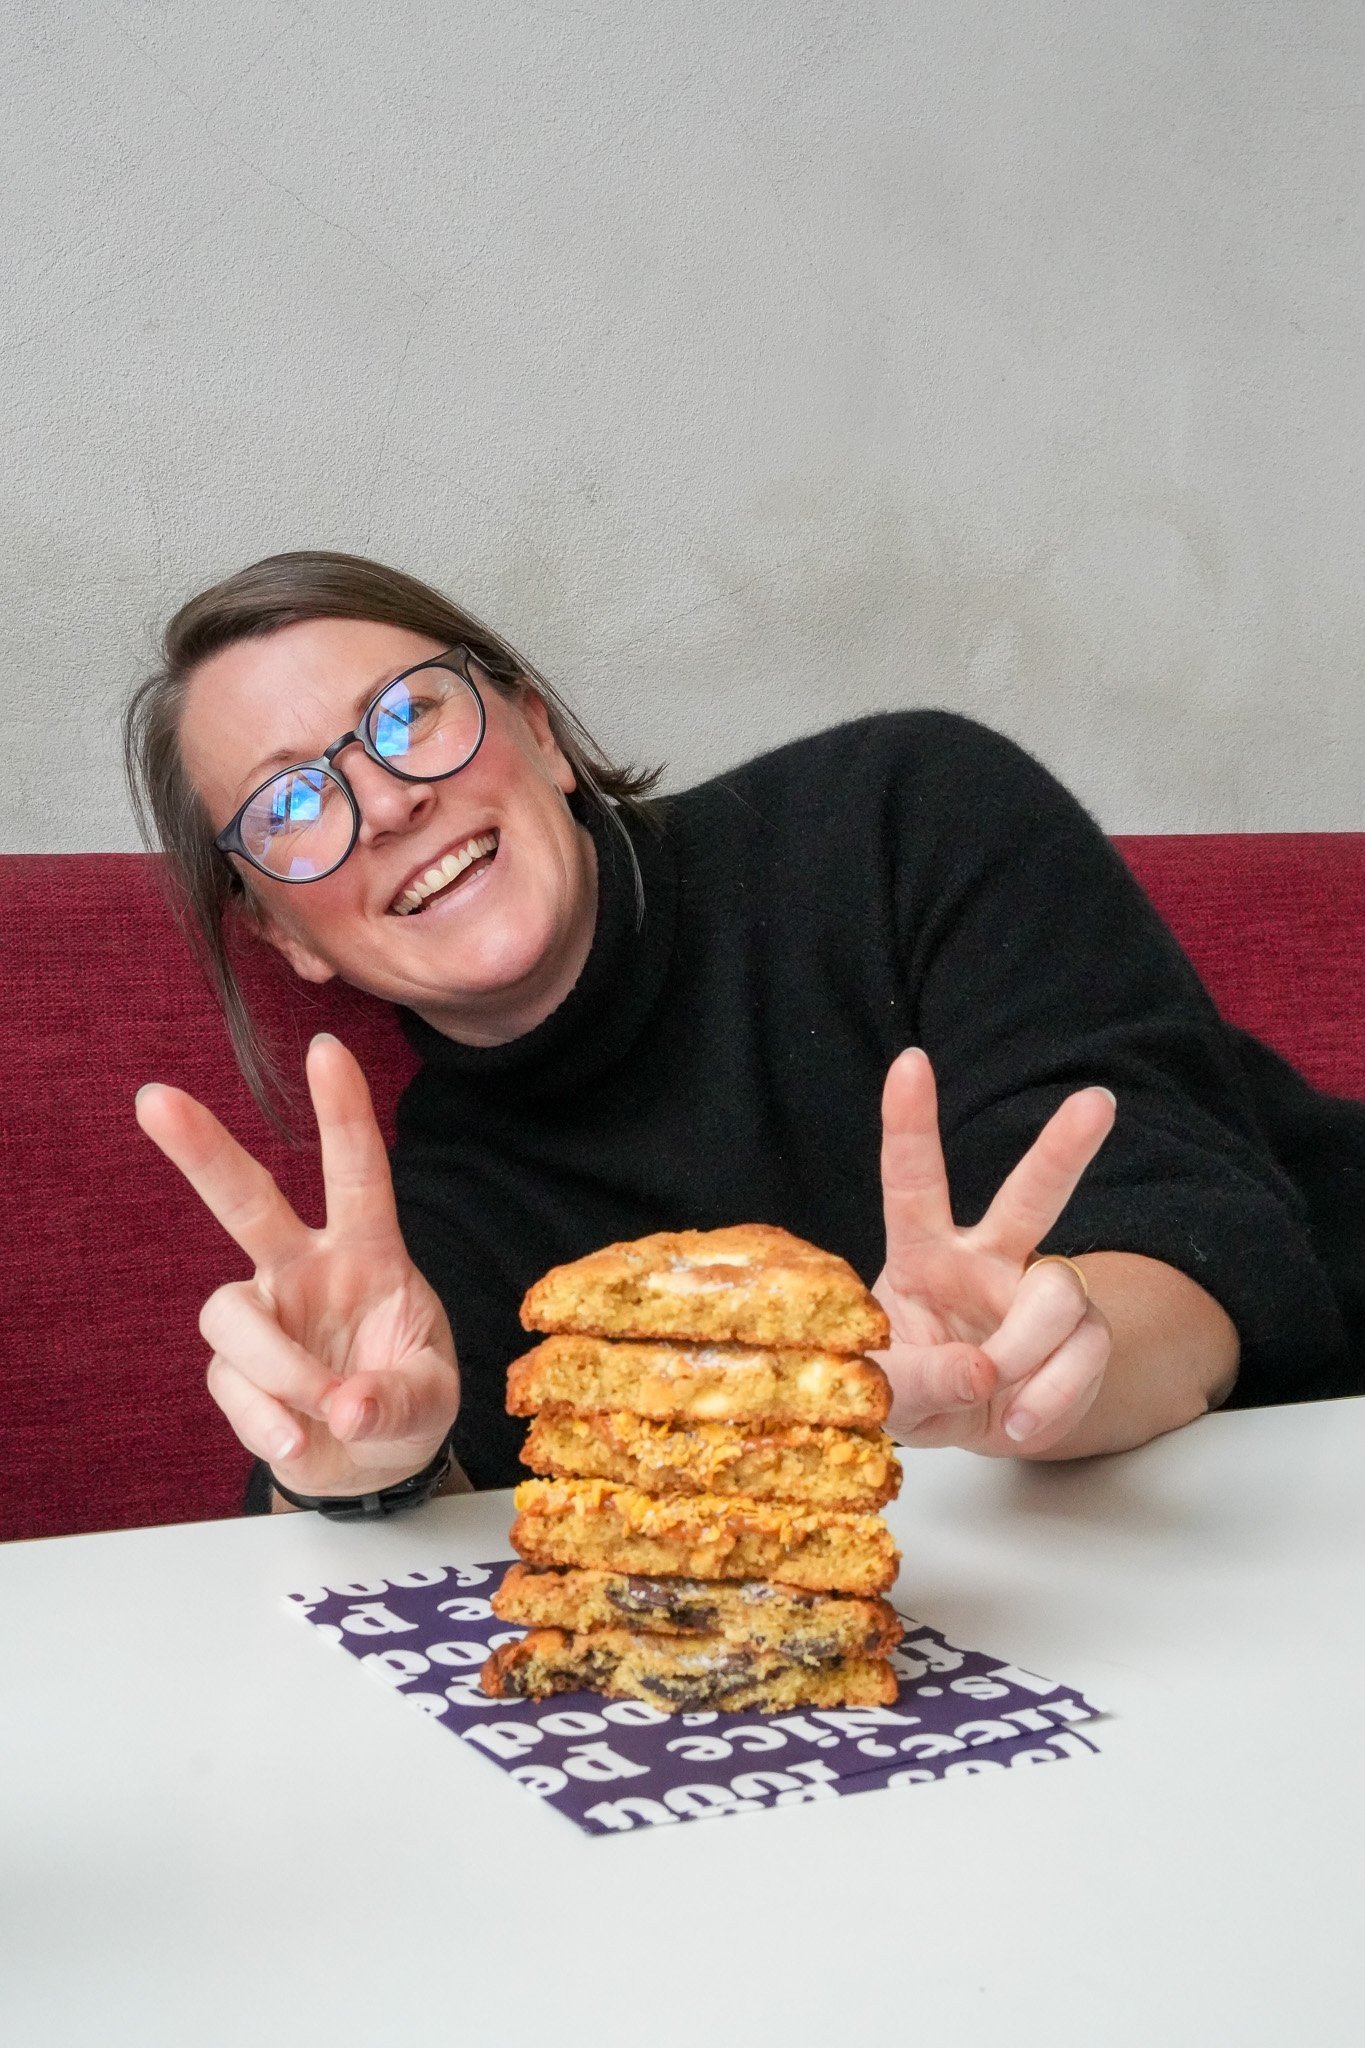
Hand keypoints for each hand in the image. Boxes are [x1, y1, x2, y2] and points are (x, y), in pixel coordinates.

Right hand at [135, 1033, 458, 1496]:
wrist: (370, 1465)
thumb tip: (345, 1407)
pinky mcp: (234, 1371)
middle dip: (201, 1150)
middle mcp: (304, 1269)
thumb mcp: (431, 1400)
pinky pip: (233, 1386)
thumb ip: (397, 1400)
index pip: (356, 1171)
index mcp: (367, 1251)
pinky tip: (302, 1442)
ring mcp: (264, 1316)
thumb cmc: (406, 1402)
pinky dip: (269, 1422)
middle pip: (245, 1201)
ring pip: (230, 1314)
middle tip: (154, 1099)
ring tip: (324, 1411)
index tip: (325, 1049)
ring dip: (278, 1367)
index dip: (342, 1111)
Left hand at [872, 1047, 1115, 1454]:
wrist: (968, 1422)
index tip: (909, 1063)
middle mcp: (986, 1257)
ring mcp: (1039, 1289)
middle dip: (1064, 1149)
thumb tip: (979, 1371)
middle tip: (1097, 1104)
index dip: (909, 1122)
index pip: (912, 1180)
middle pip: (1030, 1195)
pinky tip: (1018, 1417)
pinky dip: (1050, 1397)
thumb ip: (913, 1380)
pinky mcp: (1082, 1331)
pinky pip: (1084, 1353)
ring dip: (1024, 1353)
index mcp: (922, 1252)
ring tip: (994, 1393)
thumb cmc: (913, 1384)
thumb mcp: (887, 1389)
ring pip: (1059, 1293)